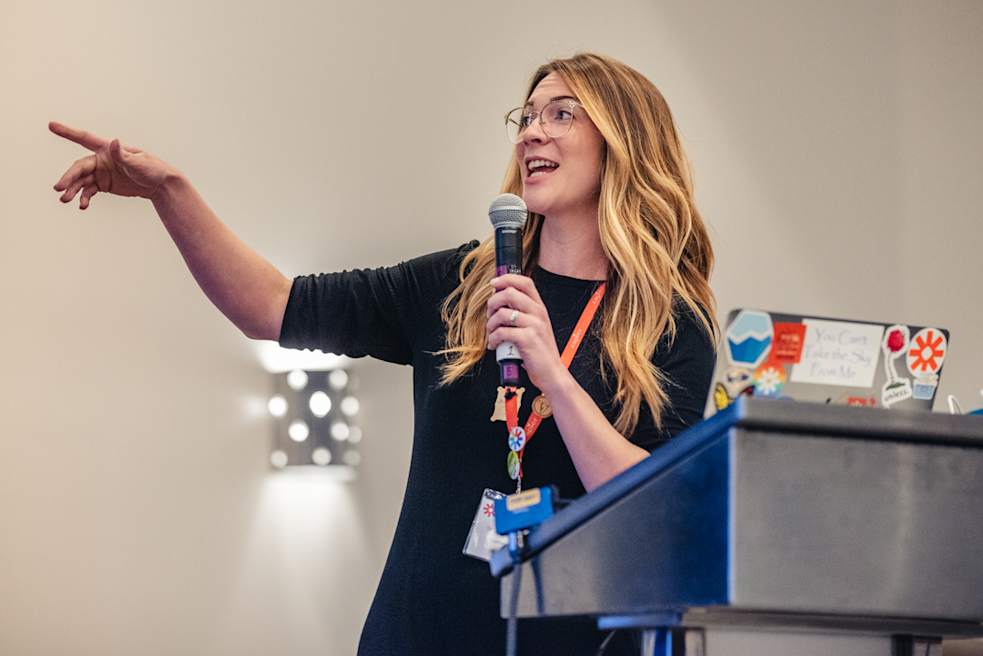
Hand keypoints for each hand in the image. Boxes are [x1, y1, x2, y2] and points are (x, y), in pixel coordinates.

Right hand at [50, 121, 178, 208]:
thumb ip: (122, 154)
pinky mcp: (104, 185)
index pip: (84, 138)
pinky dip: (84, 198)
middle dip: (68, 178)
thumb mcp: (138, 161)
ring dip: (73, 190)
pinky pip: (89, 191)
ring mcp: (101, 173)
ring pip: (81, 181)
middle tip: (59, 188)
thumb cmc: (152, 168)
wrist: (160, 185)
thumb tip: (114, 142)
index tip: (51, 125)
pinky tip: (83, 205)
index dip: (67, 132)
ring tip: (65, 200)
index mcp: (107, 149)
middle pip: (79, 168)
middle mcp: (101, 160)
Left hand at [486, 274, 567, 391]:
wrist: (551, 373)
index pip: (525, 282)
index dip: (506, 278)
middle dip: (492, 303)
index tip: (494, 283)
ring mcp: (534, 326)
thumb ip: (523, 313)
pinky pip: (501, 332)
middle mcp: (538, 313)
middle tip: (490, 315)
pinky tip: (494, 345)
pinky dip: (492, 339)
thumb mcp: (536, 327)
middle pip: (509, 293)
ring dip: (490, 323)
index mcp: (540, 308)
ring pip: (502, 313)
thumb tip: (500, 302)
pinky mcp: (527, 339)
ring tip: (491, 333)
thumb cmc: (539, 352)